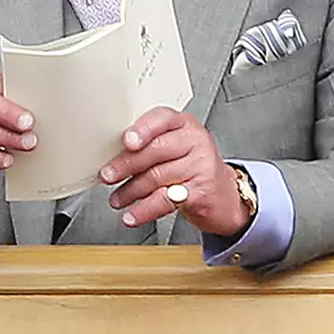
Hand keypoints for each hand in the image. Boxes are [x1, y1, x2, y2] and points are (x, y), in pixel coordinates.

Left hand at [100, 106, 250, 237]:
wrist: (225, 197)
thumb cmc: (192, 167)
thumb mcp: (174, 146)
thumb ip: (149, 143)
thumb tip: (112, 153)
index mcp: (184, 124)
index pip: (162, 118)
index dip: (142, 129)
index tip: (126, 141)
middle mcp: (195, 141)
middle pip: (155, 150)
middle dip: (126, 164)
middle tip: (107, 175)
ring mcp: (201, 166)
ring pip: (157, 177)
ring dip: (130, 191)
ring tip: (117, 199)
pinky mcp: (201, 192)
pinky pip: (165, 200)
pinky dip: (143, 210)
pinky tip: (132, 215)